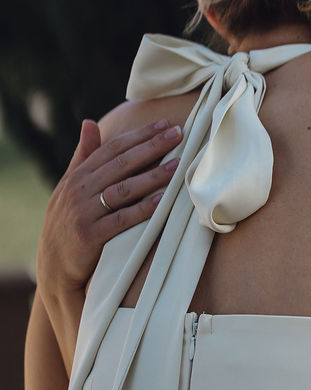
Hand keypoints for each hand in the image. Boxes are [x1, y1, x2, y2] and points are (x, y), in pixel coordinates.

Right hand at [36, 118, 181, 298]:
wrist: (52, 267)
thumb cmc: (66, 223)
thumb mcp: (68, 188)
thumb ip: (82, 156)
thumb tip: (90, 122)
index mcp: (76, 176)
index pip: (112, 148)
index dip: (139, 135)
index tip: (164, 125)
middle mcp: (78, 191)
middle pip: (121, 163)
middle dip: (151, 146)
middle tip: (178, 134)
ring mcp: (83, 213)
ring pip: (123, 189)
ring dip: (153, 175)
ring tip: (178, 164)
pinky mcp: (89, 236)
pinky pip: (121, 219)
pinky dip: (142, 209)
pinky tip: (162, 200)